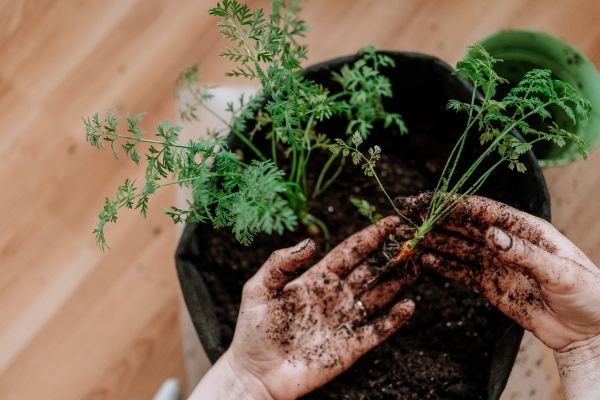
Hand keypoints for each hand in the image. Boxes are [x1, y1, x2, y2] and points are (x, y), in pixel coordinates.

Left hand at [222, 216, 414, 399]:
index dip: (370, 236)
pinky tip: (409, 305)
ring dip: (399, 281)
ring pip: (379, 296)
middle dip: (392, 255)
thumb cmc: (253, 331)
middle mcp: (335, 296)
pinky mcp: (350, 347)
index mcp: (317, 279)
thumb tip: (310, 241)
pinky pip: (378, 330)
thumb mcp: (259, 289)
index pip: (350, 252)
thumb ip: (281, 263)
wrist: (255, 374)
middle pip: (370, 270)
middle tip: (414, 239)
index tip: (391, 221)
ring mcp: (344, 321)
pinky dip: (395, 319)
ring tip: (420, 264)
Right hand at [395, 194, 599, 398]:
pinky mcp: (492, 286)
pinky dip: (443, 266)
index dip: (449, 204)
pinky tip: (425, 260)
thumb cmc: (589, 294)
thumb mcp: (560, 272)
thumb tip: (490, 233)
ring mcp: (497, 263)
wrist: (592, 331)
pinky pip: (462, 273)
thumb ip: (524, 252)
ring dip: (432, 241)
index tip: (422, 201)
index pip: (480, 210)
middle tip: (403, 218)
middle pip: (462, 226)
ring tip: (406, 238)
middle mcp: (506, 241)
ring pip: (457, 247)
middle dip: (432, 220)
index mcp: (525, 228)